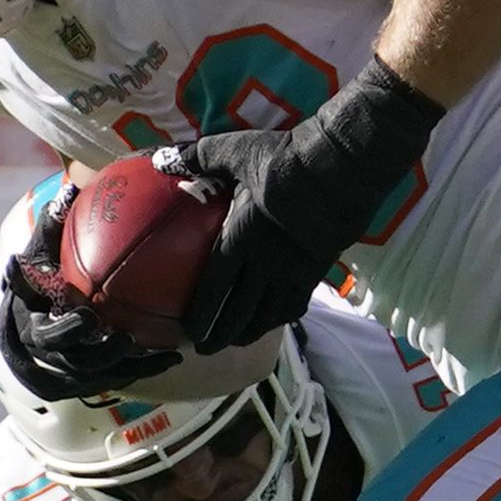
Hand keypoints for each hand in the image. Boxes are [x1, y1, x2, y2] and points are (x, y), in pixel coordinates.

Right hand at [0, 193, 175, 397]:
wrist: (31, 318)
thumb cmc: (42, 276)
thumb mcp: (43, 250)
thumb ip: (53, 224)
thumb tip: (72, 186)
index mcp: (30, 311)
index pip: (34, 313)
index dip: (52, 314)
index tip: (85, 313)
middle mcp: (40, 344)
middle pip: (62, 353)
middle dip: (89, 349)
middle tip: (118, 338)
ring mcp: (59, 367)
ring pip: (87, 373)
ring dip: (118, 365)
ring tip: (148, 350)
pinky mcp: (82, 382)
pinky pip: (112, 380)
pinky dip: (141, 370)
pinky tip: (172, 357)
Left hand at [158, 131, 337, 352]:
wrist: (339, 169)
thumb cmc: (282, 160)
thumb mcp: (234, 151)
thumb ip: (197, 157)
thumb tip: (161, 159)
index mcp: (241, 239)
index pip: (215, 287)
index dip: (201, 313)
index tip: (187, 330)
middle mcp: (267, 263)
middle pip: (241, 310)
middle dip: (221, 334)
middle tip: (205, 350)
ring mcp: (295, 269)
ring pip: (270, 312)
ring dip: (251, 331)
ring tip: (237, 342)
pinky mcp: (317, 268)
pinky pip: (296, 302)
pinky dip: (282, 316)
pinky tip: (275, 318)